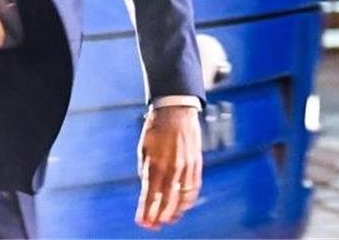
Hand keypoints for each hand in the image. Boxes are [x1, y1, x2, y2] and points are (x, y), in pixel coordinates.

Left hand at [135, 105, 202, 229]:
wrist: (176, 110)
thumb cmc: (156, 128)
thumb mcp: (144, 148)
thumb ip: (145, 169)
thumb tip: (147, 189)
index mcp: (157, 163)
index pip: (150, 195)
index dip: (146, 211)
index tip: (141, 222)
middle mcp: (173, 168)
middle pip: (167, 201)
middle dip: (158, 216)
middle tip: (152, 226)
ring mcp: (187, 167)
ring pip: (183, 198)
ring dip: (174, 212)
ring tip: (166, 220)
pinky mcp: (197, 164)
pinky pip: (194, 188)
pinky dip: (188, 201)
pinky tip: (181, 207)